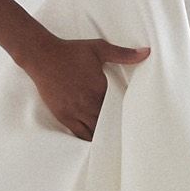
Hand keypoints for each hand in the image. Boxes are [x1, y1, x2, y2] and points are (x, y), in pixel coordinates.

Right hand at [20, 32, 151, 141]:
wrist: (43, 56)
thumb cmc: (71, 51)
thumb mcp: (99, 48)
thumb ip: (123, 53)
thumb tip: (146, 52)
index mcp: (100, 89)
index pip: (118, 108)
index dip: (126, 115)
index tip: (134, 120)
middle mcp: (89, 103)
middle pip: (107, 123)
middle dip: (116, 128)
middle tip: (127, 136)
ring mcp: (75, 112)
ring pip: (94, 131)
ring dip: (103, 135)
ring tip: (113, 141)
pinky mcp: (64, 116)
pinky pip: (79, 133)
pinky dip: (88, 138)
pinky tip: (95, 141)